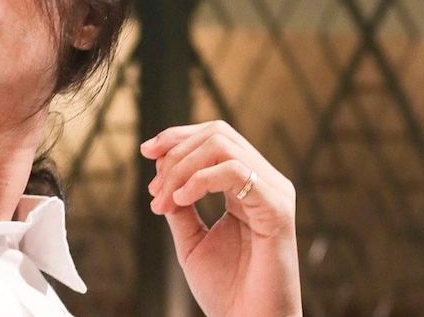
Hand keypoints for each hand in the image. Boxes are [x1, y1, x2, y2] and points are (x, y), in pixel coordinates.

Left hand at [140, 120, 300, 316]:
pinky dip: (200, 179)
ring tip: (165, 199)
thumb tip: (160, 173)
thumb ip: (179, 205)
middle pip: (217, 134)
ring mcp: (274, 192)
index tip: (145, 151)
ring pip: (223, 146)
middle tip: (154, 188)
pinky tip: (182, 200)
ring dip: (182, 168)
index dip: (177, 137)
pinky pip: (235, 172)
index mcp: (247, 186)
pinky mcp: (278, 209)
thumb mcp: (190, 239)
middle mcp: (264, 183)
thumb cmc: (227, 290)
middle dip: (176, 150)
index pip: (214, 139)